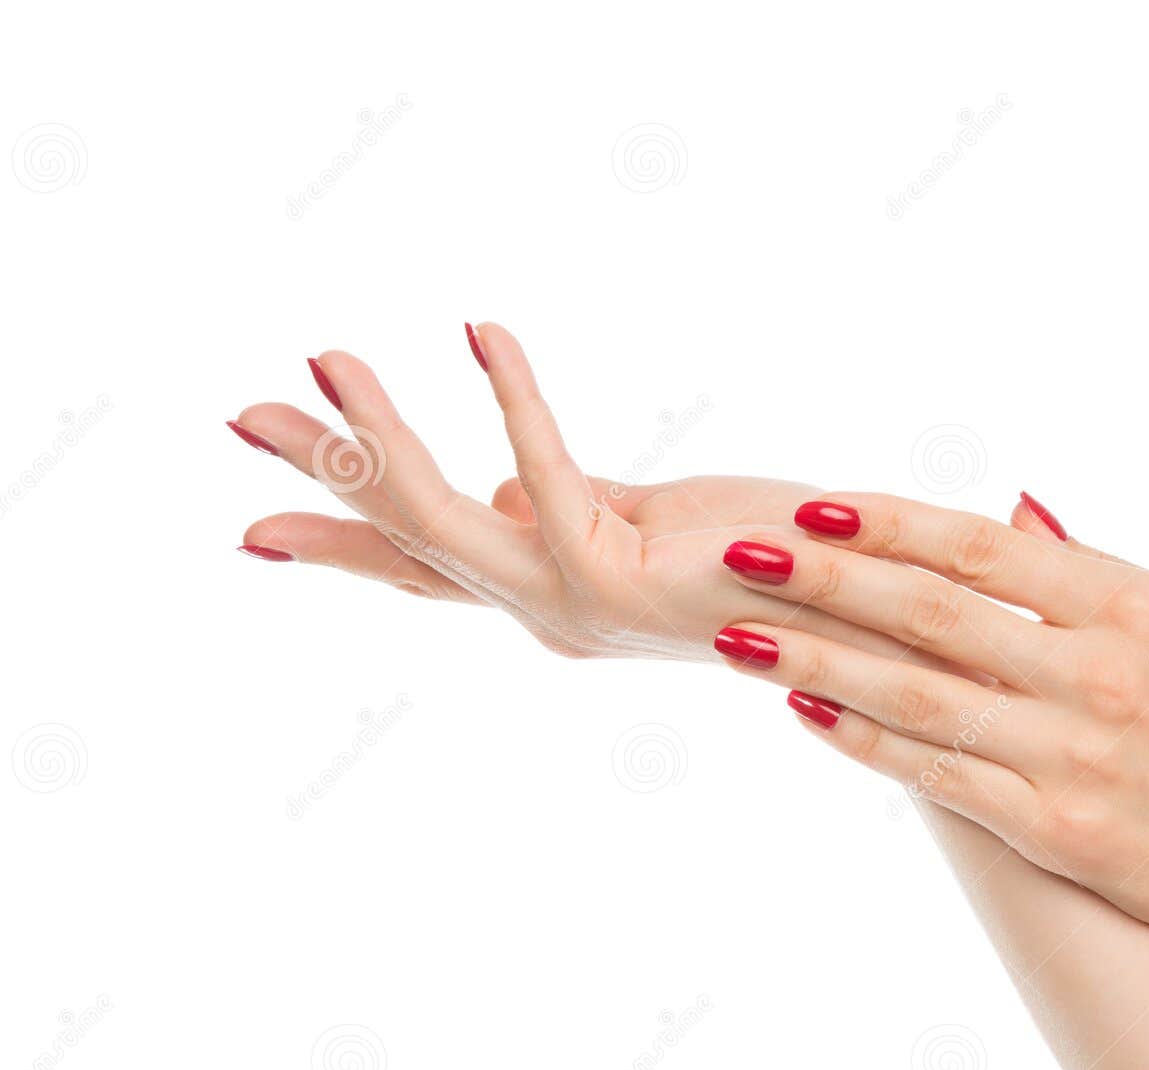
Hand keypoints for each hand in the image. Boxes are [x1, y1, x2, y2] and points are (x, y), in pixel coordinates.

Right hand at [228, 324, 905, 663]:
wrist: (865, 616)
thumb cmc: (764, 555)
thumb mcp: (639, 521)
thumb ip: (560, 508)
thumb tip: (496, 484)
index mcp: (547, 592)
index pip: (421, 565)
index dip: (339, 541)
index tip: (256, 528)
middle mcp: (547, 612)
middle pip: (404, 542)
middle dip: (323, 476)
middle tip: (240, 415)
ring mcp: (574, 607)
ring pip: (440, 519)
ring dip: (376, 438)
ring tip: (326, 359)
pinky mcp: (617, 587)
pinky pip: (542, 476)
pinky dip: (511, 396)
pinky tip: (481, 330)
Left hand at [709, 489, 1148, 942]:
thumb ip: (1094, 569)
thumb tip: (1011, 507)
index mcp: (1131, 606)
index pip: (981, 550)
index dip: (889, 524)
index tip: (811, 505)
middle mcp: (1096, 675)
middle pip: (932, 613)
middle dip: (824, 579)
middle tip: (739, 552)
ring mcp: (1070, 756)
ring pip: (917, 696)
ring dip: (817, 660)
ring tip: (734, 634)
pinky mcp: (1052, 829)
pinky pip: (937, 777)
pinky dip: (866, 742)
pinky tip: (803, 710)